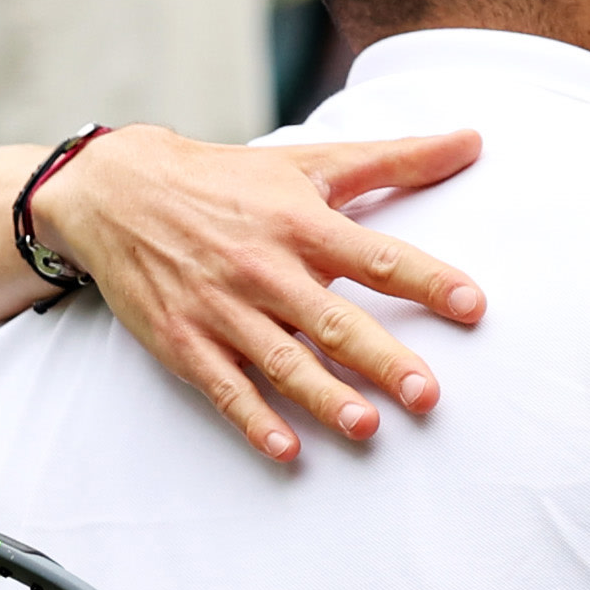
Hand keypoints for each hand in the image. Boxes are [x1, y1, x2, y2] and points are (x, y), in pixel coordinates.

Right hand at [35, 123, 487, 460]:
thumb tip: (472, 140)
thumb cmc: (229, 180)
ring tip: (366, 427)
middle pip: (333, 320)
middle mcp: (265, 268)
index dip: (427, 280)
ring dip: (324, 397)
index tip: (471, 305)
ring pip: (282, 362)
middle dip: (381, 358)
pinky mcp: (186, 342)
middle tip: (427, 394)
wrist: (117, 191)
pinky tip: (287, 449)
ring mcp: (223, 310)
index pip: (376, 256)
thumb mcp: (310, 161)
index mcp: (301, 223)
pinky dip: (254, 419)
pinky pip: (226, 388)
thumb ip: (395, 159)